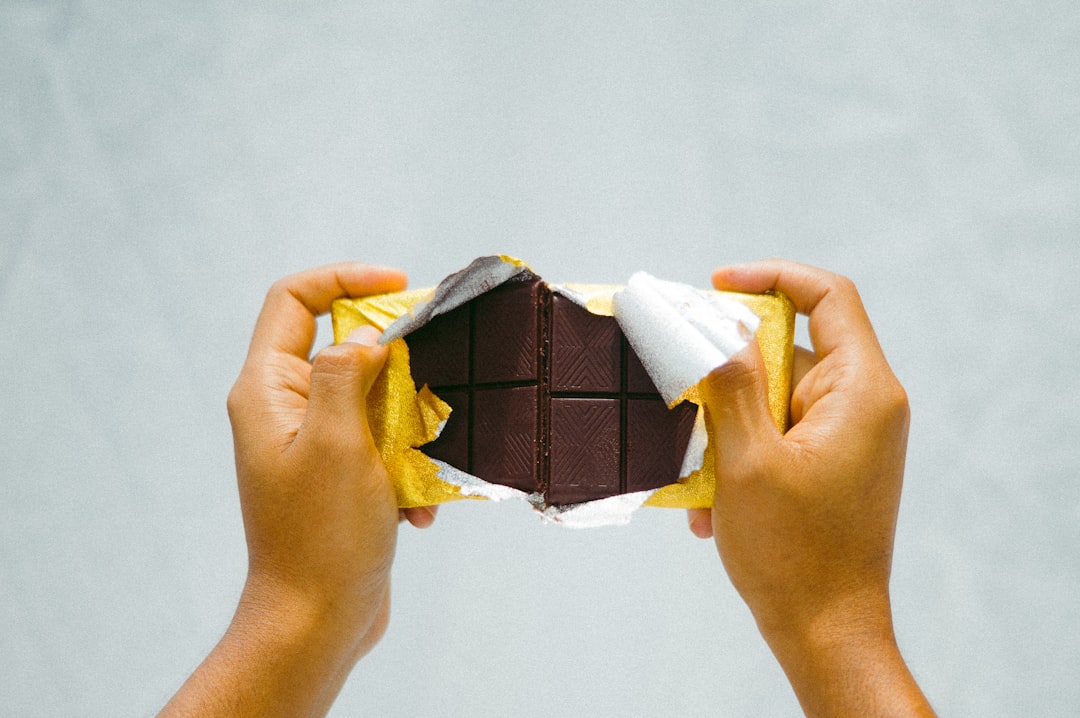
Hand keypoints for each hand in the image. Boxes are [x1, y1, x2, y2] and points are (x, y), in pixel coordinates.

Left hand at [161, 263, 434, 716]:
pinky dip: (406, 468)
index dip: (344, 279)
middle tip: (429, 384)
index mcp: (267, 389)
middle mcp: (283, 408)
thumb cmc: (320, 536)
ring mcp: (310, 442)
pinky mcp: (337, 474)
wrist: (316, 619)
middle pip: (342, 346)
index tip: (399, 286)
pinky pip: (381, 444)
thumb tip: (365, 337)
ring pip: (372, 399)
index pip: (294, 300)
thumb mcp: (338, 442)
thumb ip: (346, 373)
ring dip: (407, 428)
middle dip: (394, 367)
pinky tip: (415, 510)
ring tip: (419, 468)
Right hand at [688, 260, 933, 715]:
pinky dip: (741, 455)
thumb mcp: (747, 461)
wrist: (827, 631)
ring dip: (727, 428)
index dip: (771, 276)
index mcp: (861, 391)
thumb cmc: (794, 555)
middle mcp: (865, 405)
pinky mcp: (833, 462)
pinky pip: (778, 433)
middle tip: (685, 392)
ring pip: (774, 396)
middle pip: (790, 348)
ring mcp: (851, 436)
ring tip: (699, 476)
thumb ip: (730, 384)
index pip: (828, 296)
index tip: (715, 286)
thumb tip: (712, 326)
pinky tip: (711, 503)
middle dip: (729, 374)